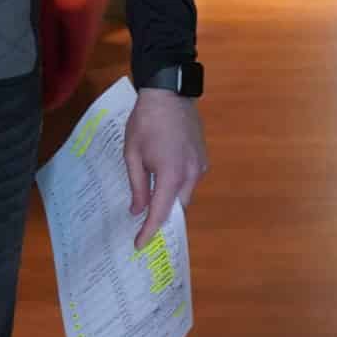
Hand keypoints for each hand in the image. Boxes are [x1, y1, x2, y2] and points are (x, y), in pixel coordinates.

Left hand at [124, 89, 206, 249]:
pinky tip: (165, 176)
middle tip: (144, 222)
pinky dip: (178, 184)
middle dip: (163, 216)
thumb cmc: (145, 122)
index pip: (160, 213)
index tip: (139, 245)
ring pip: (185, 193)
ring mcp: (200, 164)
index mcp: (171, 175)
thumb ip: (137, 186)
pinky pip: (190, 179)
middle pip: (177, 207)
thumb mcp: (133, 154)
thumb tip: (138, 211)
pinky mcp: (203, 156)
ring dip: (171, 198)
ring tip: (153, 197)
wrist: (168, 92)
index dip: (149, 231)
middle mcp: (190, 174)